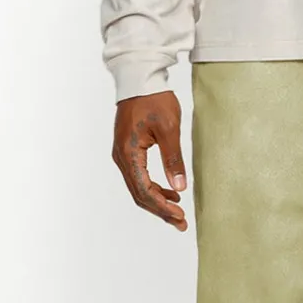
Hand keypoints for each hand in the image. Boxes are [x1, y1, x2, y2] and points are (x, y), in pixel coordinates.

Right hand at [113, 90, 188, 229]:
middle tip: (181, 223)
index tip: (180, 216)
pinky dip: (153, 187)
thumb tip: (180, 187)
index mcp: (128, 153)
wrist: (139, 79)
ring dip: (157, 201)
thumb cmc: (154, 100)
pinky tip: (171, 191)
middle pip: (139, 194)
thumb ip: (173, 159)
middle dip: (160, 210)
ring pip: (138, 187)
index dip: (162, 207)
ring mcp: (122, 154)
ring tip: (178, 211)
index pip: (144, 190)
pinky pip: (138, 176)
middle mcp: (121, 157)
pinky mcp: (127, 150)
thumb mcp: (170, 129)